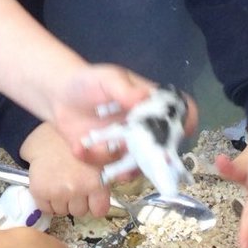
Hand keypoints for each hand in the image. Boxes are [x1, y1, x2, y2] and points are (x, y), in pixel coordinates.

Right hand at [21, 122, 113, 217]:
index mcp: (96, 182)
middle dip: (77, 201)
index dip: (95, 204)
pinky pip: (47, 209)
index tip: (92, 196)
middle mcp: (77, 188)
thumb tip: (128, 177)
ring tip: (61, 183)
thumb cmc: (78, 150)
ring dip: (62, 201)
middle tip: (73, 184)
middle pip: (79, 212)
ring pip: (63, 211)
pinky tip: (50, 186)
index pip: (99, 211)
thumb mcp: (102, 158)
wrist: (49, 140)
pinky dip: (47, 201)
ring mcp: (57, 191)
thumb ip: (115, 172)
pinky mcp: (40, 191)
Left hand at [56, 68, 198, 178]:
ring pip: (137, 166)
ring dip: (125, 169)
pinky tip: (78, 148)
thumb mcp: (108, 79)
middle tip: (145, 160)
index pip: (181, 114)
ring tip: (111, 168)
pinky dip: (93, 159)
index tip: (181, 130)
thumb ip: (124, 89)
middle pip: (163, 148)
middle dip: (157, 159)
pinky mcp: (107, 159)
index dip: (186, 123)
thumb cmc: (90, 82)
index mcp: (152, 106)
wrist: (60, 95)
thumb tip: (143, 96)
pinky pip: (106, 167)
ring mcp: (128, 147)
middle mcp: (145, 130)